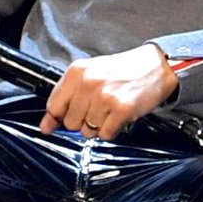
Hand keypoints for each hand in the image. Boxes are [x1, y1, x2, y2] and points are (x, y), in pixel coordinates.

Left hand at [39, 44, 181, 142]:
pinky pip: (106, 135)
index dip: (57, 117)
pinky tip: (119, 116)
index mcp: (77, 72)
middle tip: (98, 108)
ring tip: (110, 110)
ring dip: (99, 126)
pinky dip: (112, 130)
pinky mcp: (122, 109)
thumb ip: (66, 97)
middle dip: (82, 121)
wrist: (156, 66)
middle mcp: (88, 83)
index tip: (58, 122)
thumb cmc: (122, 70)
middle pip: (70, 123)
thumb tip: (46, 126)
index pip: (53, 105)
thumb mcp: (90, 74)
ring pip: (88, 131)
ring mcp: (105, 97)